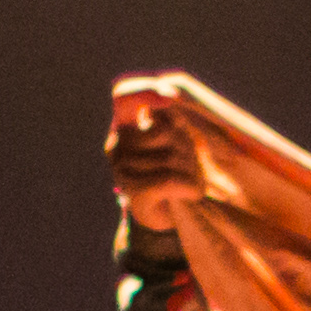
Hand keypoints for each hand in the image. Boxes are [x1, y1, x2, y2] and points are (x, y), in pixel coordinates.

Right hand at [106, 87, 198, 230]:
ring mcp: (121, 168)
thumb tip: (171, 94)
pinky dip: (190, 187)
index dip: (146, 92)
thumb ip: (171, 115)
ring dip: (193, 170)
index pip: (123, 94)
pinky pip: (170, 179)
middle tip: (189, 163)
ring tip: (190, 180)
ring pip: (172, 156)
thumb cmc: (175, 171)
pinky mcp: (133, 191)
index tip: (171, 97)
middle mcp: (117, 143)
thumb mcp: (176, 137)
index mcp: (124, 123)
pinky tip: (192, 193)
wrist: (166, 219)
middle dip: (188, 145)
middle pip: (165, 130)